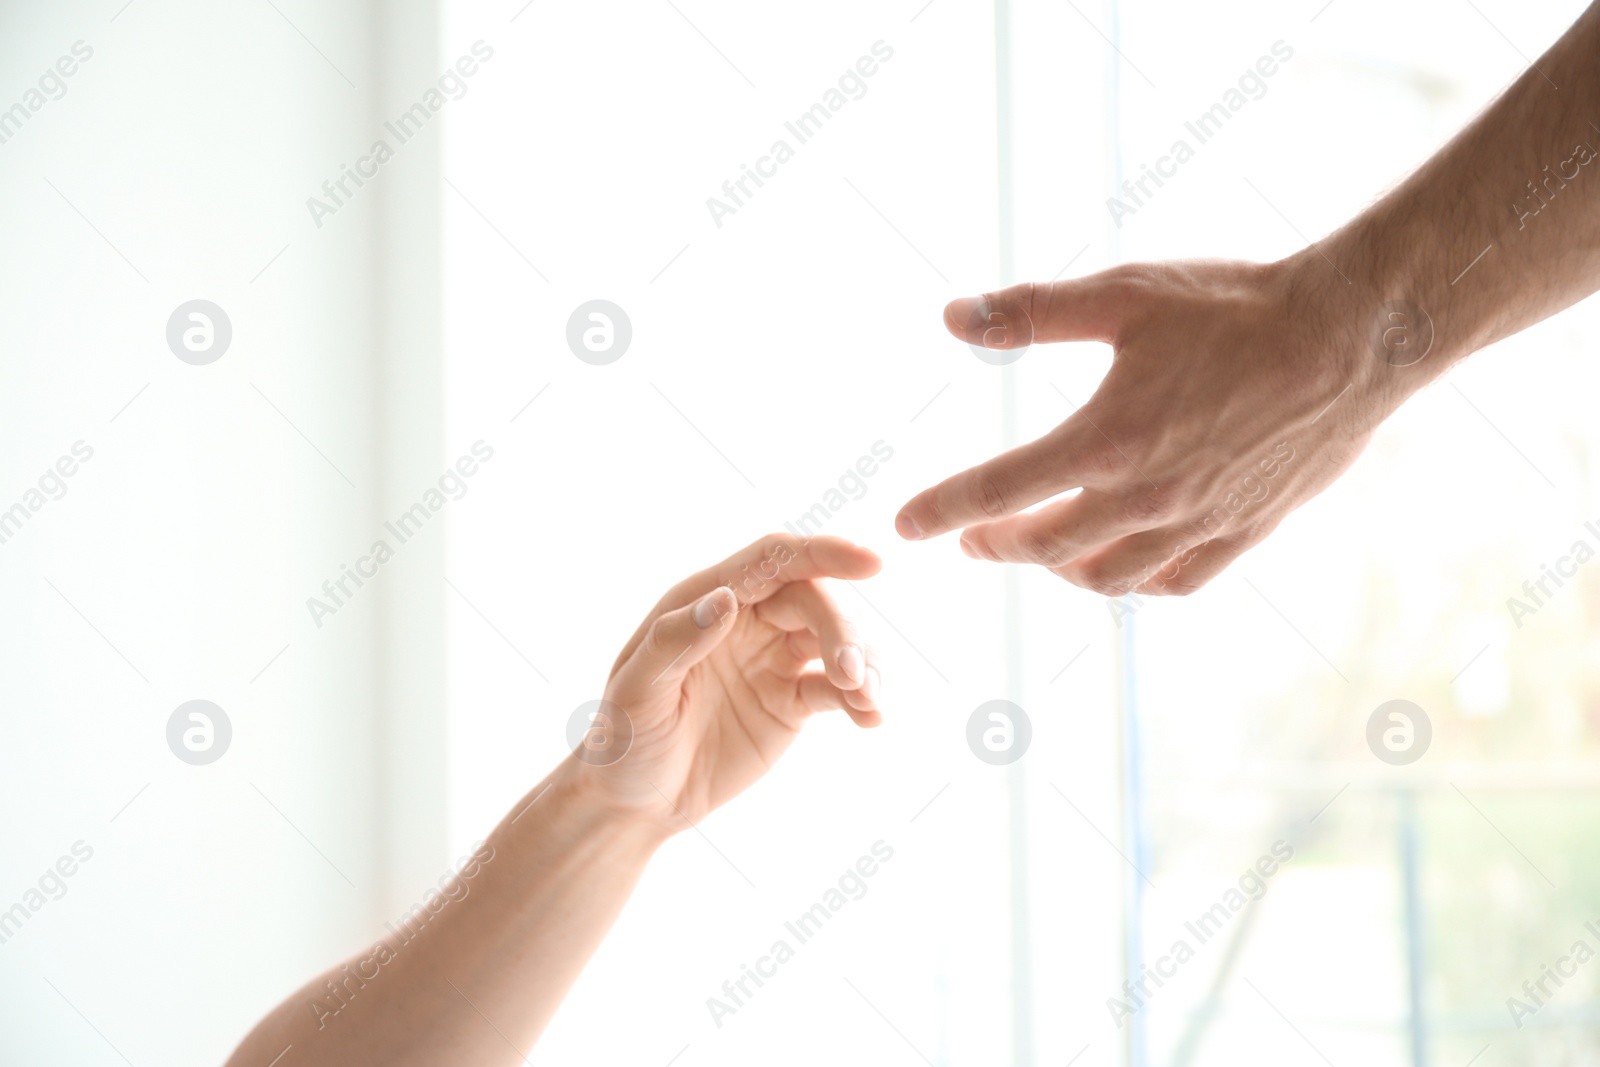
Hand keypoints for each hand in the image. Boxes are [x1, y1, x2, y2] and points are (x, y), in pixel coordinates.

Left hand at [571, 534, 883, 828]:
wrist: (636, 802)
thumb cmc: (623, 739)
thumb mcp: (637, 691)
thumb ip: (676, 641)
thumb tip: (727, 599)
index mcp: (704, 600)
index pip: (773, 561)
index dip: (823, 553)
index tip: (871, 562)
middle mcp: (745, 620)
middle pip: (813, 601)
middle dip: (842, 631)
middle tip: (853, 675)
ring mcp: (772, 660)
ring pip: (835, 641)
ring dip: (864, 663)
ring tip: (869, 702)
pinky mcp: (791, 701)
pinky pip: (836, 689)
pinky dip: (861, 699)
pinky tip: (871, 719)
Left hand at [895, 255, 1398, 594]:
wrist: (1352, 334)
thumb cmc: (1233, 305)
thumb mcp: (1121, 294)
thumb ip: (1027, 312)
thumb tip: (948, 317)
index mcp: (1104, 442)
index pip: (996, 491)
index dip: (942, 509)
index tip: (906, 525)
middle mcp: (1145, 498)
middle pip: (1046, 545)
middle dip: (998, 544)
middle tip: (974, 539)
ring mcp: (1198, 522)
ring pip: (1108, 576)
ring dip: (1060, 569)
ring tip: (1040, 553)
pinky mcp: (1246, 529)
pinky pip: (1175, 581)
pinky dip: (1135, 584)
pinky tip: (1122, 569)